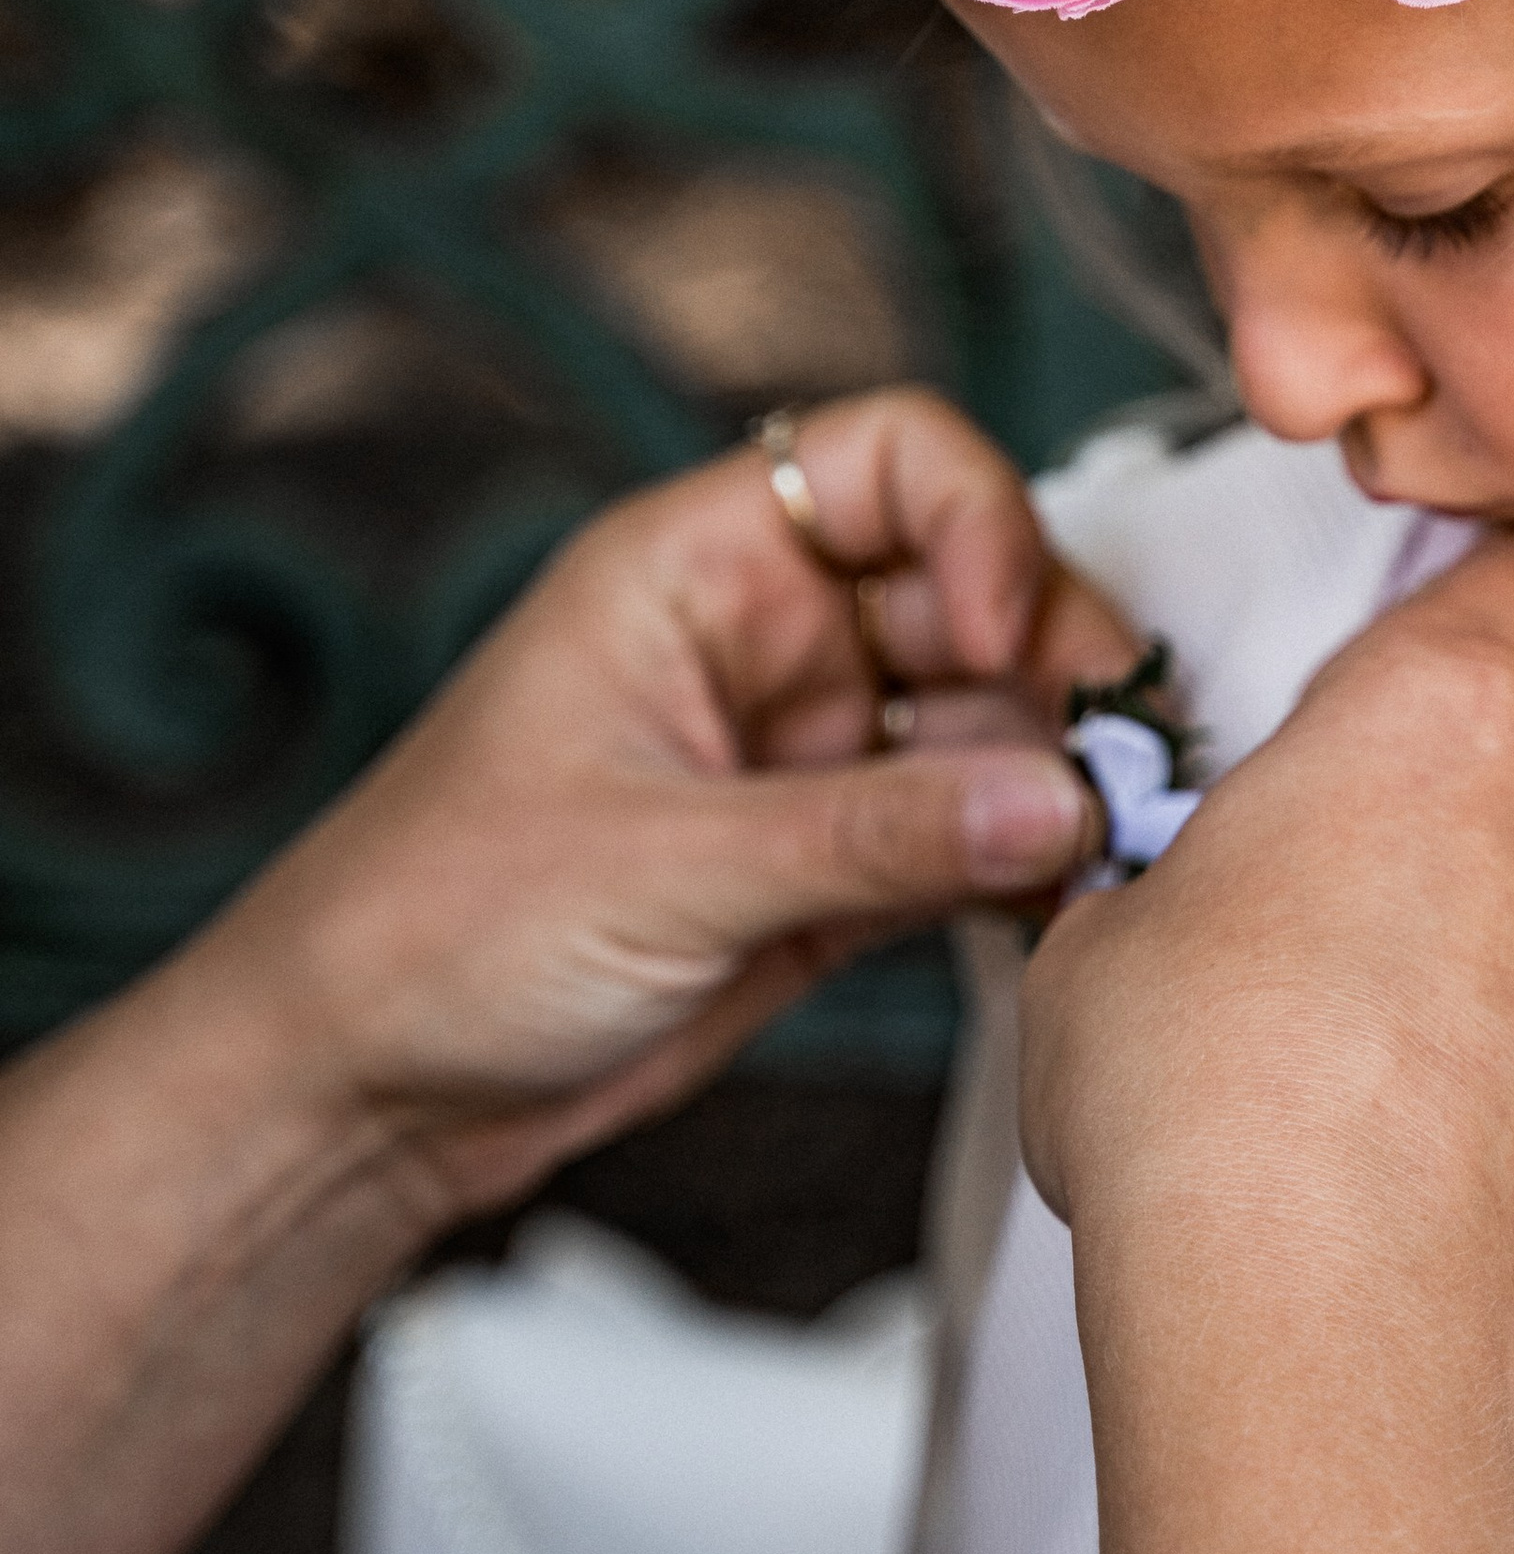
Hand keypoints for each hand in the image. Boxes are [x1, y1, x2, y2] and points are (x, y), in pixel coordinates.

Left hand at [177, 387, 1134, 1221]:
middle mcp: (768, 641)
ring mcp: (811, 755)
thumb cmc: (429, 926)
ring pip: (993, 726)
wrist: (364, 1091)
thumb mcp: (661, 865)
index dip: (977, 528)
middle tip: (1109, 768)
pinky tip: (1063, 908)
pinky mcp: (837, 868)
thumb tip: (1053, 801)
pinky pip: (973, 838)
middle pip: (975, 597)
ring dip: (1057, 784)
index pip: (893, 462)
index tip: (1000, 641)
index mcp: (697, 568)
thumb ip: (872, 835)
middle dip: (1053, 674)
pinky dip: (1029, 868)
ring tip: (1099, 856)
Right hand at [1020, 526, 1513, 1370]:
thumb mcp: (1106, 937)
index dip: (1508, 607)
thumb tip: (1178, 922)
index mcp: (1437, 711)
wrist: (1308, 1306)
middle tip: (1341, 925)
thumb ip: (1183, 883)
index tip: (1461, 650)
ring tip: (1379, 1068)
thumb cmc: (1190, 1086)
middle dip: (1460, 834)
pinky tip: (1436, 1157)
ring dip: (1507, 966)